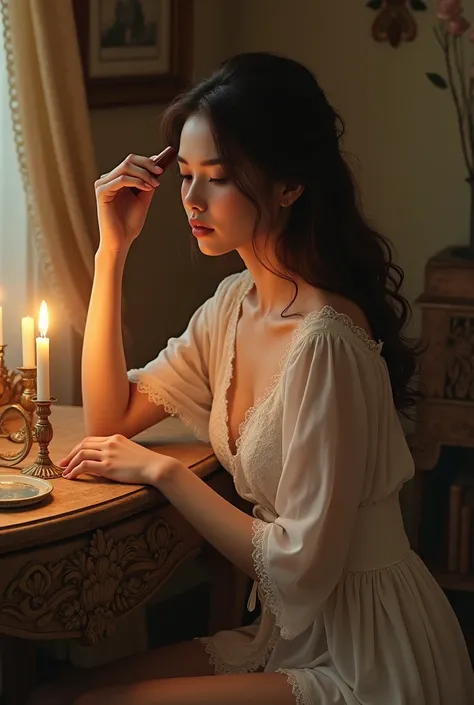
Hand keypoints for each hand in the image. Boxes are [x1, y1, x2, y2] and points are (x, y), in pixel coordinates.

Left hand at [58, 434, 177, 485]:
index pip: (91, 439)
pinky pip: (85, 466)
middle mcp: (110, 443)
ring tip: (65, 472)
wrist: (156, 466)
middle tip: (62, 464)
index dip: (78, 448)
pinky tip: (71, 476)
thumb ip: (118, 452)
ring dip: (70, 463)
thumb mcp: (131, 451)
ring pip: (81, 454)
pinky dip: (75, 471)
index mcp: (115, 438)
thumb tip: (106, 462)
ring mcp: (108, 454)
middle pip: (83, 445)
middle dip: (70, 454)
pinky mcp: (108, 466)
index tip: (72, 456)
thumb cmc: (147, 462)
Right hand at [95, 153, 163, 252]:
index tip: (162, 167)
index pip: (131, 161)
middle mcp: (108, 179)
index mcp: (117, 179)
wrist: (121, 241)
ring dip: (144, 174)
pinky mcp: (102, 192)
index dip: (147, 161)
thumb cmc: (130, 223)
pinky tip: (147, 188)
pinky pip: (121, 180)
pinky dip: (136, 181)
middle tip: (160, 172)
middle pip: (128, 161)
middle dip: (147, 165)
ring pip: (125, 168)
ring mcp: (103, 184)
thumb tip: (156, 167)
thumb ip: (147, 183)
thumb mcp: (143, 199)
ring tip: (155, 184)